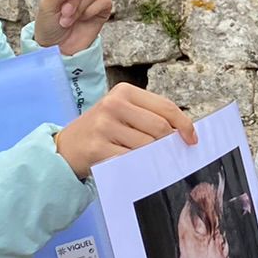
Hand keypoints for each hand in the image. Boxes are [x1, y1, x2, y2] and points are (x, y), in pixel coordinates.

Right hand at [52, 83, 196, 177]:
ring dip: (154, 156)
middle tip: (170, 154)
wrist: (66, 147)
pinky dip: (139, 165)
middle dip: (169, 143)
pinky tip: (136, 166)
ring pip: (147, 145)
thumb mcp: (122, 113)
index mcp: (124, 91)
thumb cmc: (101, 130)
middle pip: (159, 127)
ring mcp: (104, 126)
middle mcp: (113, 104)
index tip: (191, 139)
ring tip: (149, 160)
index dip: (183, 124)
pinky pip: (131, 159)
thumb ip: (149, 116)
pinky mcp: (98, 147)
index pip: (165, 106)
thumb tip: (182, 133)